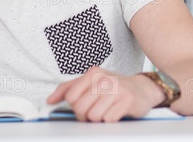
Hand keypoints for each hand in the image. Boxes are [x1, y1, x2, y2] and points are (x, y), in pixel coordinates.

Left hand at [46, 66, 163, 122]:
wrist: (142, 89)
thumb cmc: (114, 87)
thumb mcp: (91, 83)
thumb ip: (68, 89)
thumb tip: (50, 100)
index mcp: (93, 73)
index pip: (71, 97)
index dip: (75, 105)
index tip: (84, 103)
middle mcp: (105, 78)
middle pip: (81, 108)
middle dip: (86, 115)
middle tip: (96, 110)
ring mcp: (117, 89)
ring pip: (94, 116)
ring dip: (99, 118)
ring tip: (107, 110)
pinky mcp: (127, 100)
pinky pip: (108, 120)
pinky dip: (111, 120)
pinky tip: (116, 112)